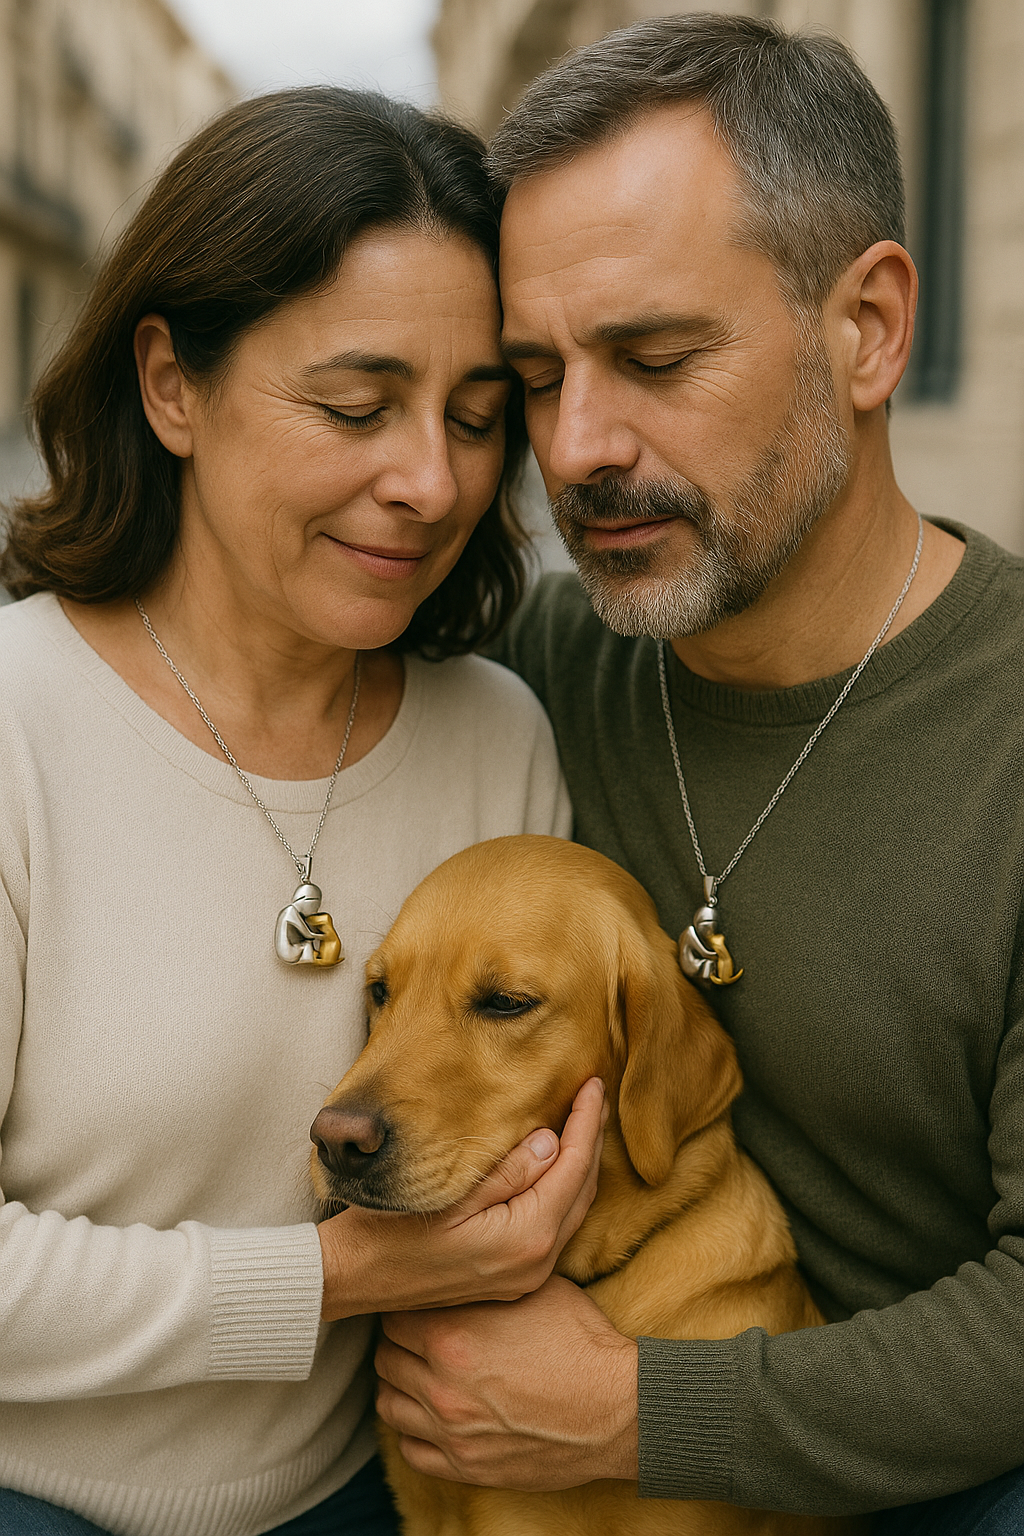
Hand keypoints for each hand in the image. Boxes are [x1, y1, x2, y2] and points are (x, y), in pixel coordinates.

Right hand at [318, 1078, 605, 1319]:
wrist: (350, 1280)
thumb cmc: (387, 1231)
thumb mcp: (446, 1193)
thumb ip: (505, 1169)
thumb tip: (551, 1140)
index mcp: (524, 1239)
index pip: (573, 1167)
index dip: (586, 1122)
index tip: (592, 1082)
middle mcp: (535, 1263)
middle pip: (581, 1189)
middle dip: (590, 1139)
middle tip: (592, 1093)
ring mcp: (525, 1275)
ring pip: (571, 1208)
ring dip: (578, 1163)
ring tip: (579, 1120)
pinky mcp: (512, 1276)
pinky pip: (554, 1224)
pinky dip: (560, 1188)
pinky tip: (551, 1162)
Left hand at [376, 1274, 638, 1488]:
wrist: (615, 1408)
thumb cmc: (579, 1340)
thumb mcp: (532, 1288)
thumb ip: (483, 1280)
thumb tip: (458, 1263)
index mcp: (452, 1335)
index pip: (394, 1315)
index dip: (407, 1305)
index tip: (420, 1305)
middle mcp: (441, 1385)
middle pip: (385, 1357)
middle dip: (400, 1343)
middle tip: (420, 1337)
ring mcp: (451, 1431)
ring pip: (388, 1404)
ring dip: (401, 1386)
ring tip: (423, 1374)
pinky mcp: (466, 1467)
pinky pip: (410, 1450)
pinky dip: (414, 1431)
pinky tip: (434, 1416)